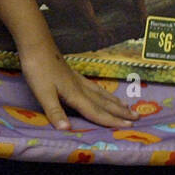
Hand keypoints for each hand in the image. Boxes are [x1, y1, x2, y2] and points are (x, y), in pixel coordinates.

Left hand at [18, 42, 137, 130]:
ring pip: (101, 94)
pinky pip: (94, 87)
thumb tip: (67, 129)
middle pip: (104, 103)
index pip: (96, 112)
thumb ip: (55, 111)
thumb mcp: (43, 93)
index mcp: (75, 95)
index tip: (129, 127)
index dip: (112, 121)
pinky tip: (104, 93)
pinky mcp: (73, 75)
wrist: (36, 45)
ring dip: (115, 103)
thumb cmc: (38, 69)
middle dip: (120, 112)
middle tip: (137, 118)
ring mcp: (78, 80)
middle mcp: (81, 88)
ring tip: (128, 107)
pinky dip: (104, 93)